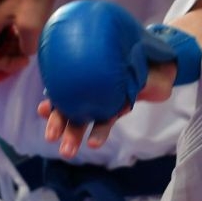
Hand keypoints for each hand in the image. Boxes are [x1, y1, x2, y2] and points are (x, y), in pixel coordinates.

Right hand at [0, 0, 57, 73]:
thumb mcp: (31, 27)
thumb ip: (26, 48)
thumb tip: (24, 52)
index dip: (7, 64)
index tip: (25, 61)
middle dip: (10, 55)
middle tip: (28, 55)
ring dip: (13, 46)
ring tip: (30, 45)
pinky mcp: (0, 9)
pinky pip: (3, 30)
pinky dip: (14, 36)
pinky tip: (26, 35)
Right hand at [37, 62, 175, 158]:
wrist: (159, 64)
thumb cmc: (135, 52)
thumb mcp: (124, 48)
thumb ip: (114, 53)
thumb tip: (102, 51)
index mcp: (85, 75)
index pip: (63, 89)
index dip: (53, 103)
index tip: (42, 111)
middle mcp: (90, 89)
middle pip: (70, 108)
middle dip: (58, 125)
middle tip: (50, 138)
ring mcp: (103, 100)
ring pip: (84, 120)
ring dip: (74, 136)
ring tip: (67, 152)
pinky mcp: (118, 109)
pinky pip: (106, 122)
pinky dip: (99, 132)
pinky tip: (93, 142)